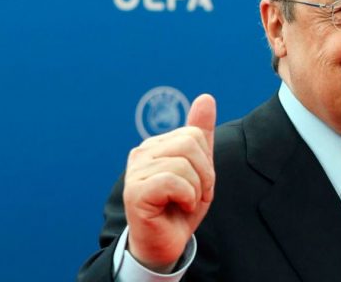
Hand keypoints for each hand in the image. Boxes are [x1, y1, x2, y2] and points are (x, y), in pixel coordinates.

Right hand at [123, 94, 216, 271]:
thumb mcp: (199, 168)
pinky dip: (185, 197)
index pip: (194, 134)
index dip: (205, 162)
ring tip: (183, 202)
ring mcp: (135, 171)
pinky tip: (174, 208)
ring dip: (194, 189)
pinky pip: (172, 181)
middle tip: (193, 195)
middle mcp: (142, 152)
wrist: (166, 244)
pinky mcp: (134, 191)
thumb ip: (201, 133)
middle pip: (189, 144)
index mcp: (156, 144)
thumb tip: (206, 97)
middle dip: (203, 174)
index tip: (197, 183)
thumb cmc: (181, 207)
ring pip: (183, 164)